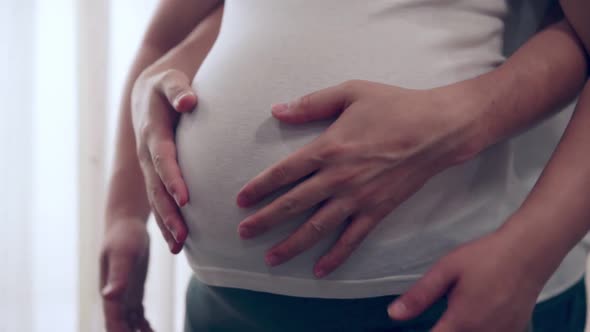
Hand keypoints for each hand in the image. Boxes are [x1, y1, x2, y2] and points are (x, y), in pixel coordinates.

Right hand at [100, 218, 151, 331]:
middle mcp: (115, 298)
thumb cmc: (124, 236)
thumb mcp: (123, 254)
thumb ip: (118, 274)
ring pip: (129, 325)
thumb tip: (109, 296)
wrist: (127, 224)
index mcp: (109, 292)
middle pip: (120, 327)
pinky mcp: (134, 292)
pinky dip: (144, 327)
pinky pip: (138, 316)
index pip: (113, 322)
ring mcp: (124, 296)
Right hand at [131, 68, 195, 252]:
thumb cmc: (168, 84)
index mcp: (153, 132)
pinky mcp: (154, 174)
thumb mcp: (171, 79)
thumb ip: (178, 88)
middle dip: (168, 212)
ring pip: (155, 199)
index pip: (162, 158)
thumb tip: (189, 100)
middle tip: (182, 236)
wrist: (149, 93)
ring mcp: (148, 167)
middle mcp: (147, 153)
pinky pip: (158, 200)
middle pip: (156, 187)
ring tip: (179, 246)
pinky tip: (178, 242)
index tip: (185, 199)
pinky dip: (166, 220)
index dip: (172, 178)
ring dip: (166, 223)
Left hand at [235, 79, 477, 276]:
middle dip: (265, 221)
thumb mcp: (350, 92)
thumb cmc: (394, 106)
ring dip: (291, 244)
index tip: (241, 200)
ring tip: (271, 258)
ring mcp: (358, 198)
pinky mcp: (377, 211)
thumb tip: (277, 110)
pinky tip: (320, 270)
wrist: (438, 129)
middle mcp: (338, 178)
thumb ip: (311, 103)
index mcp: (328, 149)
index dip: (259, 188)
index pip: (283, 173)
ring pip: (317, 228)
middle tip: (243, 233)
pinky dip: (335, 257)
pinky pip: (352, 239)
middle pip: (293, 204)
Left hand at [387, 229, 548, 331]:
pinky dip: (479, 330)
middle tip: (446, 310)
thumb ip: (420, 296)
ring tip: (458, 312)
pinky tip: (478, 315)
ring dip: (460, 330)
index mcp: (461, 322)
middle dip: (444, 330)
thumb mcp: (446, 270)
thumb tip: (393, 315)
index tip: (417, 328)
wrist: (528, 253)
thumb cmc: (484, 258)